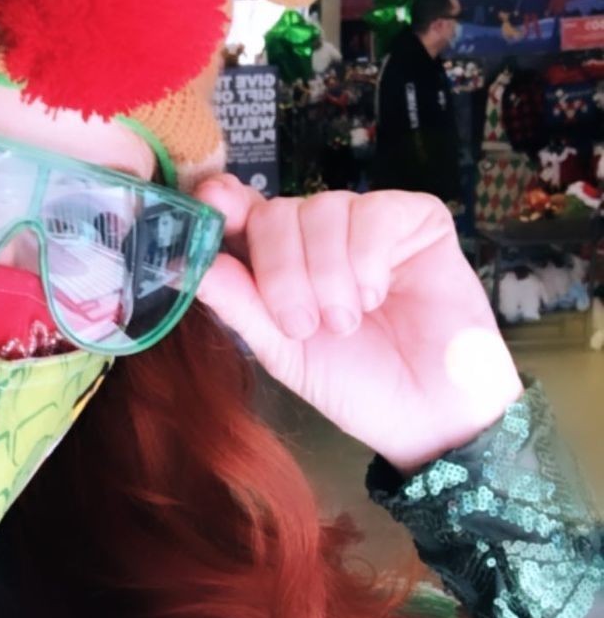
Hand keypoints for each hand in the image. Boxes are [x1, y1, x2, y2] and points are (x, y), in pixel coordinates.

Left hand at [194, 180, 523, 474]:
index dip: (226, 205)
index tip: (213, 204)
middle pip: (277, 212)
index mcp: (281, 263)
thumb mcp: (284, 352)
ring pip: (324, 210)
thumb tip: (189, 263)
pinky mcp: (418, 220)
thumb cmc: (357, 385)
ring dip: (328, 275)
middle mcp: (321, 235)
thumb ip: (239, 304)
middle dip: (282, 272)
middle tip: (305, 325)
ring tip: (348, 322)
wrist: (428, 413)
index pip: (244, 214)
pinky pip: (375, 212)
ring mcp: (369, 223)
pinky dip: (367, 258)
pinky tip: (379, 295)